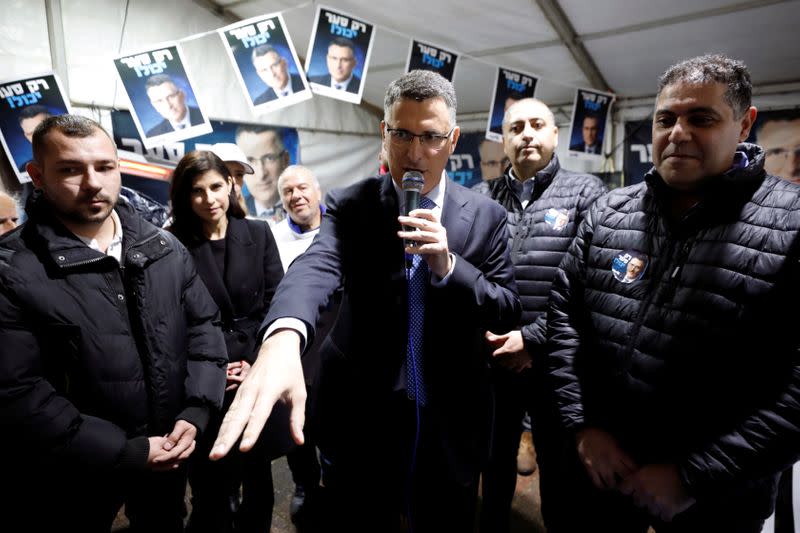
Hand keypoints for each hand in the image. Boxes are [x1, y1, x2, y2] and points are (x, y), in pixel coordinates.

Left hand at [148, 420, 196, 470]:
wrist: (189, 424)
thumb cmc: (184, 424)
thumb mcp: (180, 426)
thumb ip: (174, 437)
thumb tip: (167, 448)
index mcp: (186, 443)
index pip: (175, 454)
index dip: (165, 458)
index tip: (156, 459)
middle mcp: (186, 449)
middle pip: (175, 459)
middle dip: (164, 462)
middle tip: (154, 463)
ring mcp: (183, 451)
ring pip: (175, 461)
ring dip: (166, 463)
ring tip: (155, 463)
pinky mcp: (180, 451)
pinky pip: (174, 458)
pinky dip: (167, 460)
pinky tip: (160, 461)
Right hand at [210, 329, 305, 459]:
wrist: (276, 348)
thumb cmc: (290, 371)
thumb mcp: (299, 393)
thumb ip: (297, 418)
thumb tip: (299, 441)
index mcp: (268, 391)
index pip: (259, 415)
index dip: (251, 432)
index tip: (244, 448)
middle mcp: (252, 391)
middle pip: (237, 417)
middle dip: (227, 437)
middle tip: (218, 455)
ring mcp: (243, 391)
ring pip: (230, 416)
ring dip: (221, 435)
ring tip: (215, 453)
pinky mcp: (239, 392)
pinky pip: (229, 412)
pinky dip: (223, 427)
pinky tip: (218, 441)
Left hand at [397, 208, 450, 277]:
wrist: (442, 263)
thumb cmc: (432, 249)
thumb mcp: (425, 239)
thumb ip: (419, 232)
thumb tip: (405, 226)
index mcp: (437, 225)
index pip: (430, 215)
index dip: (420, 212)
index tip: (409, 213)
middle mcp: (440, 230)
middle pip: (424, 223)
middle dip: (410, 221)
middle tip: (400, 220)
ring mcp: (441, 239)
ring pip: (422, 235)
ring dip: (409, 234)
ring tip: (400, 234)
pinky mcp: (440, 248)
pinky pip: (424, 247)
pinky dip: (414, 248)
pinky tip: (407, 249)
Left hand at [485, 330, 531, 371]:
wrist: (534, 341)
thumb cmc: (521, 337)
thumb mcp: (509, 335)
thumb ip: (499, 337)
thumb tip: (489, 339)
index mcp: (506, 350)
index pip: (495, 355)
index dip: (495, 354)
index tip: (496, 352)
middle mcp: (510, 358)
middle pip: (501, 363)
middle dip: (500, 360)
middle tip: (501, 357)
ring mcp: (516, 362)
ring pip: (508, 367)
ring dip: (507, 365)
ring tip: (508, 362)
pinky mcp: (523, 364)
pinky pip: (517, 370)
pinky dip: (515, 369)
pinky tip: (515, 365)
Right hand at [576, 427, 636, 489]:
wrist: (583, 433)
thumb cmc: (600, 435)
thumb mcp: (614, 441)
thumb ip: (620, 453)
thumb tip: (627, 462)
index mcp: (618, 453)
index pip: (632, 466)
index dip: (636, 472)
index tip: (637, 475)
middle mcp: (611, 462)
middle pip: (624, 476)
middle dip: (628, 481)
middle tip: (629, 484)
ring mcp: (600, 467)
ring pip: (611, 482)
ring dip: (615, 485)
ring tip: (617, 487)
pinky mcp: (590, 469)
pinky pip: (597, 481)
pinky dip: (601, 485)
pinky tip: (604, 486)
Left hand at [620, 464, 695, 521]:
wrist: (689, 476)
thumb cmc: (669, 468)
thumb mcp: (650, 467)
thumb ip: (640, 475)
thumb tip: (633, 480)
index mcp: (638, 479)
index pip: (623, 488)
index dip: (628, 489)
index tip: (632, 490)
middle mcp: (644, 493)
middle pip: (637, 501)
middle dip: (643, 499)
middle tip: (651, 494)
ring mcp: (655, 503)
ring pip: (650, 510)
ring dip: (655, 507)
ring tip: (663, 500)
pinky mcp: (667, 511)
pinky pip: (664, 517)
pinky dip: (667, 513)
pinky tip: (671, 507)